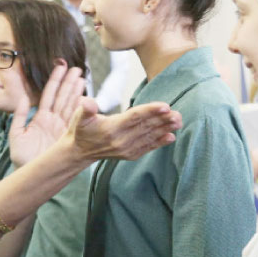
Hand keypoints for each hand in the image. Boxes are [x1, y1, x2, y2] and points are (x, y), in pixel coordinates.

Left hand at [9, 64, 84, 166]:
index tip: (60, 66)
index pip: (49, 95)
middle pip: (62, 97)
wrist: (30, 175)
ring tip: (82, 77)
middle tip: (76, 68)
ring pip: (70, 106)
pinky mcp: (69, 136)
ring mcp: (63, 128)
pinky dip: (81, 109)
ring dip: (76, 92)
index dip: (55, 80)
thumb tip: (24, 98)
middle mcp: (54, 121)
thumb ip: (19, 116)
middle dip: (69, 82)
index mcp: (40, 118)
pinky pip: (75, 120)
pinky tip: (85, 97)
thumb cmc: (22, 158)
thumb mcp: (16, 135)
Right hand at [66, 100, 182, 162]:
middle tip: (177, 113)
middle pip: (145, 127)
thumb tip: (86, 102)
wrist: (80, 151)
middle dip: (162, 120)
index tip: (165, 106)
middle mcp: (120, 141)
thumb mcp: (79, 116)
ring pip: (149, 136)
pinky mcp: (130, 154)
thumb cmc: (81, 129)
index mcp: (111, 128)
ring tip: (178, 121)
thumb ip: (85, 108)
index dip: (150, 111)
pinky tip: (171, 136)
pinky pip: (147, 147)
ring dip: (164, 129)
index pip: (134, 117)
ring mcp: (126, 149)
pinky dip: (160, 142)